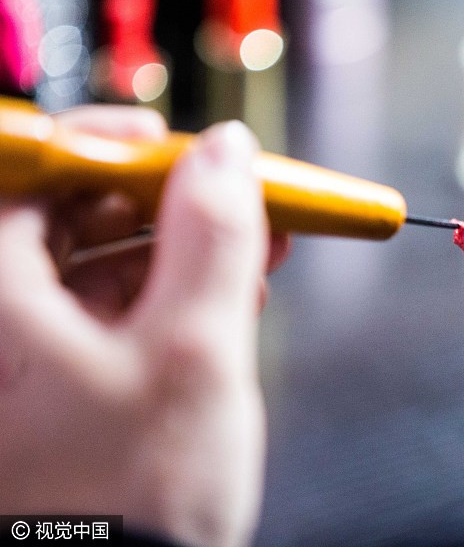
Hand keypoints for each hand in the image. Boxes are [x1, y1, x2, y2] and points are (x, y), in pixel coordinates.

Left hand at [0, 106, 287, 546]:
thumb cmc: (128, 499)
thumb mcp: (192, 350)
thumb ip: (213, 237)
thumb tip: (228, 154)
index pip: (31, 173)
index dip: (104, 143)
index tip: (169, 140)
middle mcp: (8, 321)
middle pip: (77, 214)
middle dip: (168, 196)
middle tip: (235, 189)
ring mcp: (43, 355)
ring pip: (112, 262)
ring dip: (190, 243)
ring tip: (261, 241)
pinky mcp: (83, 383)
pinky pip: (129, 309)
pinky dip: (184, 290)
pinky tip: (239, 290)